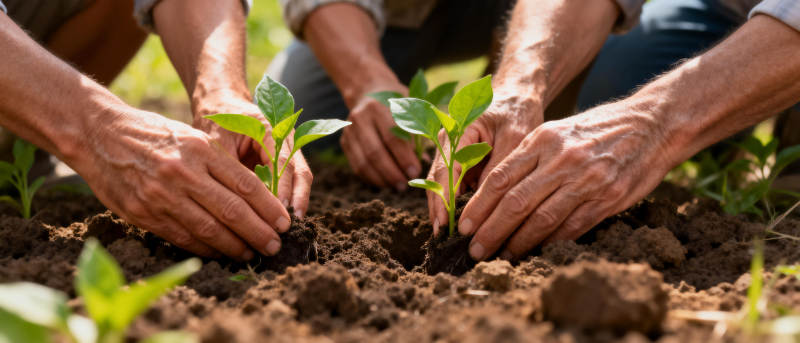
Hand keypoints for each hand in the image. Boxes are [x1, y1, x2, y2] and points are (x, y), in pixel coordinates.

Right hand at [72, 108, 291, 260]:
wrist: (99, 134)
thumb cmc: (154, 133)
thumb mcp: (192, 136)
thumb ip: (220, 163)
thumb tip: (254, 196)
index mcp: (201, 149)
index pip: (246, 185)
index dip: (269, 208)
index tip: (285, 222)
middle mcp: (184, 173)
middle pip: (232, 211)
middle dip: (259, 232)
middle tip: (275, 246)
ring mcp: (162, 195)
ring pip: (209, 229)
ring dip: (235, 246)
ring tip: (252, 253)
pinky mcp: (143, 213)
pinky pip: (182, 237)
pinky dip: (205, 249)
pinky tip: (221, 253)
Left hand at [192, 95, 311, 217]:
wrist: (220, 106)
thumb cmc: (216, 122)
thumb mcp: (217, 142)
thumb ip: (231, 168)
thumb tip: (241, 202)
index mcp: (271, 127)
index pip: (282, 161)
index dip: (281, 187)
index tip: (278, 210)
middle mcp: (287, 138)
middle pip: (300, 172)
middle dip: (297, 199)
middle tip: (290, 225)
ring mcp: (289, 150)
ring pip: (300, 178)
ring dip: (297, 202)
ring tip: (291, 227)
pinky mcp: (284, 162)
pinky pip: (291, 183)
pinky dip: (288, 201)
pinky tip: (281, 220)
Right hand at [341, 86, 421, 189]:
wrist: (369, 90)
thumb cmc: (397, 102)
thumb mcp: (410, 108)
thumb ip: (416, 133)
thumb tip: (423, 162)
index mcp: (379, 107)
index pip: (392, 137)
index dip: (404, 158)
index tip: (415, 172)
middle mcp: (360, 117)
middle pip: (375, 152)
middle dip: (392, 173)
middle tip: (405, 185)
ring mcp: (349, 130)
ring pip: (363, 162)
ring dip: (381, 179)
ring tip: (396, 187)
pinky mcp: (344, 142)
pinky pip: (356, 166)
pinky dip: (371, 178)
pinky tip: (384, 183)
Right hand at [428, 92, 542, 234]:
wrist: (516, 97)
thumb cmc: (517, 112)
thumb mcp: (515, 136)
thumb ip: (499, 166)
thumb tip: (486, 201)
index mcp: (458, 131)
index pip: (445, 170)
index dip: (443, 200)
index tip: (445, 225)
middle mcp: (446, 143)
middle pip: (436, 182)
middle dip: (439, 212)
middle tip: (443, 240)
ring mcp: (450, 154)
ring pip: (441, 188)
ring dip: (444, 212)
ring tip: (448, 240)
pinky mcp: (458, 164)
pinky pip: (453, 187)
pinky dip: (455, 206)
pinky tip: (461, 226)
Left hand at [458, 101, 674, 260]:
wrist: (653, 123)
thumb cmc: (598, 128)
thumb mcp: (558, 130)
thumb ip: (529, 157)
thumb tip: (495, 190)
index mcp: (543, 139)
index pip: (500, 178)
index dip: (478, 206)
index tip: (463, 226)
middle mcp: (562, 160)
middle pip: (515, 203)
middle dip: (490, 231)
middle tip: (473, 250)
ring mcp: (586, 180)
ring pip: (541, 219)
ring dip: (517, 242)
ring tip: (500, 256)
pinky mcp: (608, 198)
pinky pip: (571, 227)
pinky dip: (550, 243)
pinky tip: (535, 252)